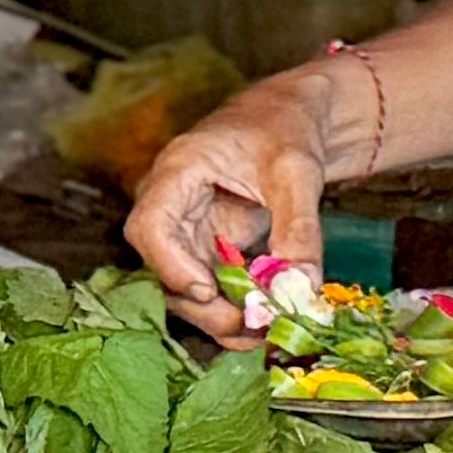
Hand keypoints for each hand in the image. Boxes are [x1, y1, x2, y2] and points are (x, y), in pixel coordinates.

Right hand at [125, 77, 334, 344]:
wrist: (291, 119)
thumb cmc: (286, 129)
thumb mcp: (298, 172)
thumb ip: (299, 228)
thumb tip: (302, 287)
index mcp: (178, 170)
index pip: (150, 226)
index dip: (171, 264)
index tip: (208, 291)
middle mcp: (171, 204)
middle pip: (164, 268)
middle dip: (204, 305)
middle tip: (252, 325)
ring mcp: (186, 231)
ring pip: (185, 288)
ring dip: (220, 317)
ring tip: (266, 332)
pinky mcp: (207, 251)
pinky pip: (211, 290)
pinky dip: (235, 311)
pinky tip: (265, 328)